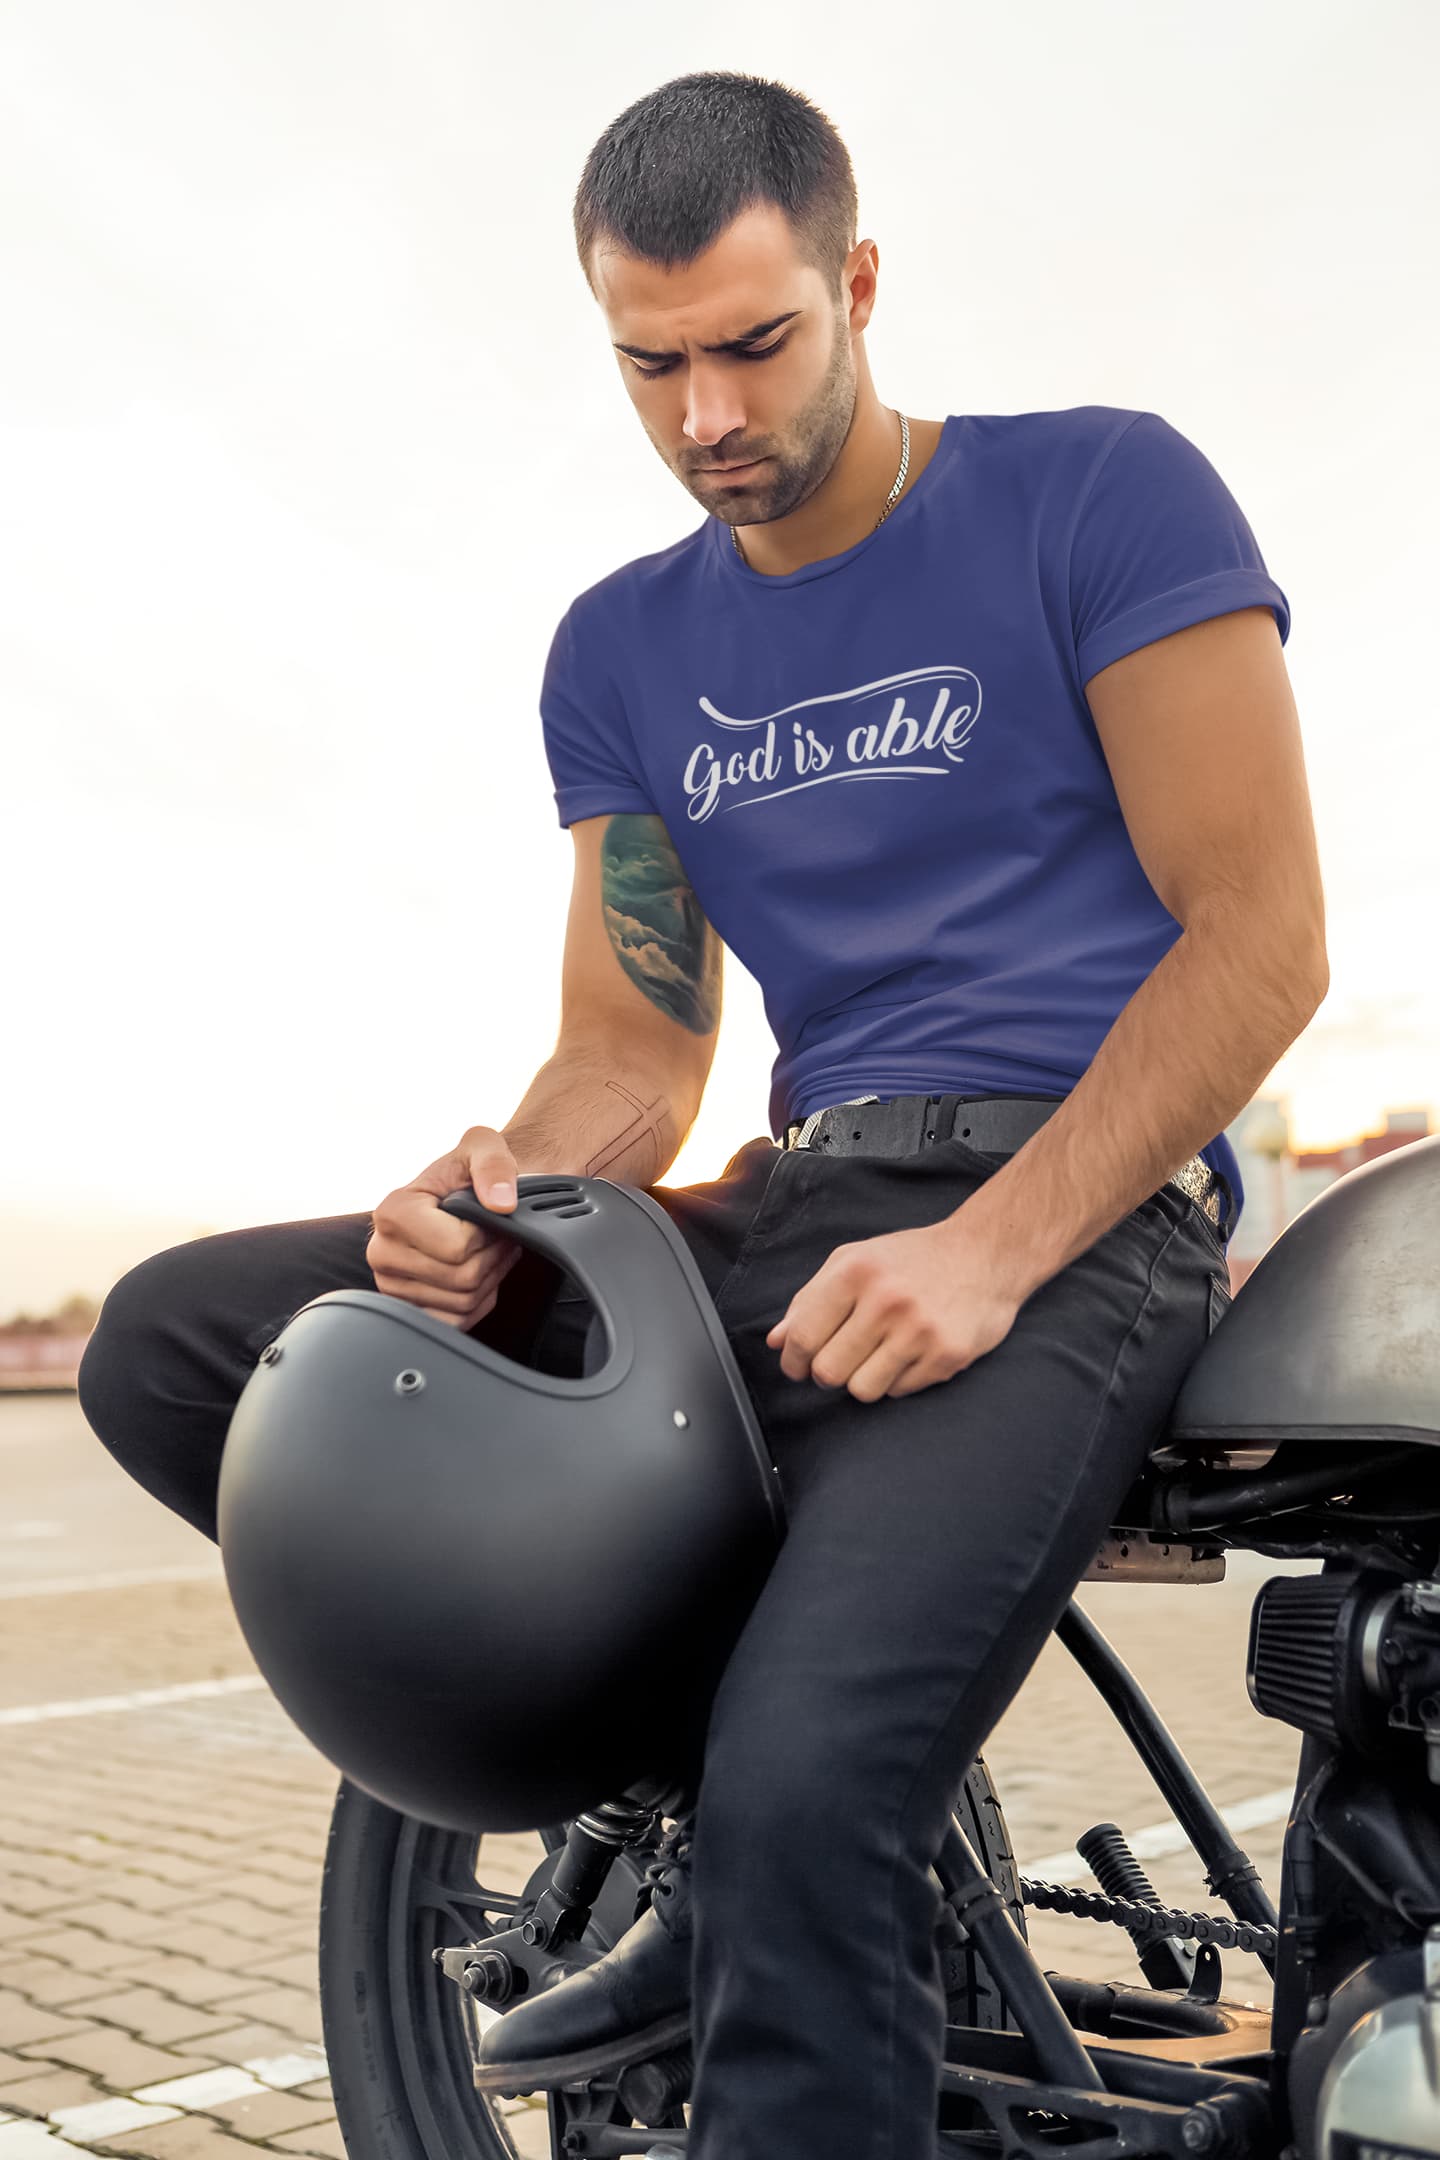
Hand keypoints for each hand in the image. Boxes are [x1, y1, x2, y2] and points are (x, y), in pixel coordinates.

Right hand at [367, 1125, 524, 1328]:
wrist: (464, 1194)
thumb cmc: (470, 1171)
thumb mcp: (484, 1146)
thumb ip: (494, 1164)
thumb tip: (500, 1204)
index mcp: (392, 1212)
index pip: (457, 1247)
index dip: (487, 1233)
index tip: (486, 1214)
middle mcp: (382, 1251)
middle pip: (462, 1278)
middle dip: (492, 1256)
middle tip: (495, 1235)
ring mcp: (391, 1285)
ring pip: (463, 1302)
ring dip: (489, 1277)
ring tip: (486, 1249)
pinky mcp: (408, 1309)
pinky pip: (457, 1323)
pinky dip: (478, 1302)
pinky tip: (476, 1273)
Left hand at [764, 1217, 1022, 1400]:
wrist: (986, 1254)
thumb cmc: (913, 1259)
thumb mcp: (854, 1261)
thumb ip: (810, 1299)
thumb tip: (776, 1341)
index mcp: (856, 1271)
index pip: (804, 1336)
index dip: (793, 1360)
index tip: (798, 1366)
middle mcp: (887, 1300)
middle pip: (829, 1371)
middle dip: (828, 1373)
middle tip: (841, 1360)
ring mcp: (919, 1330)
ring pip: (862, 1390)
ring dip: (863, 1379)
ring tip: (878, 1355)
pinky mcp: (947, 1355)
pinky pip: (899, 1391)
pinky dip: (897, 1379)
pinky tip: (910, 1353)